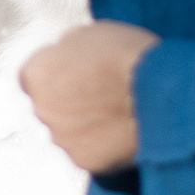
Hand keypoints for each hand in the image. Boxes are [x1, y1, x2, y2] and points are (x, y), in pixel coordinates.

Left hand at [21, 20, 160, 175]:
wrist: (159, 94)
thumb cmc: (128, 58)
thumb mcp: (90, 32)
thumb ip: (68, 48)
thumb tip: (67, 53)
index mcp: (37, 74)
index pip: (34, 77)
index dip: (57, 75)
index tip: (74, 74)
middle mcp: (42, 109)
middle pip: (50, 107)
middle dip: (69, 102)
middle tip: (100, 94)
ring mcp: (62, 139)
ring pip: (69, 133)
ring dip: (85, 126)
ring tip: (117, 113)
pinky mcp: (85, 162)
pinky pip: (90, 153)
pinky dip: (103, 146)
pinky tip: (123, 132)